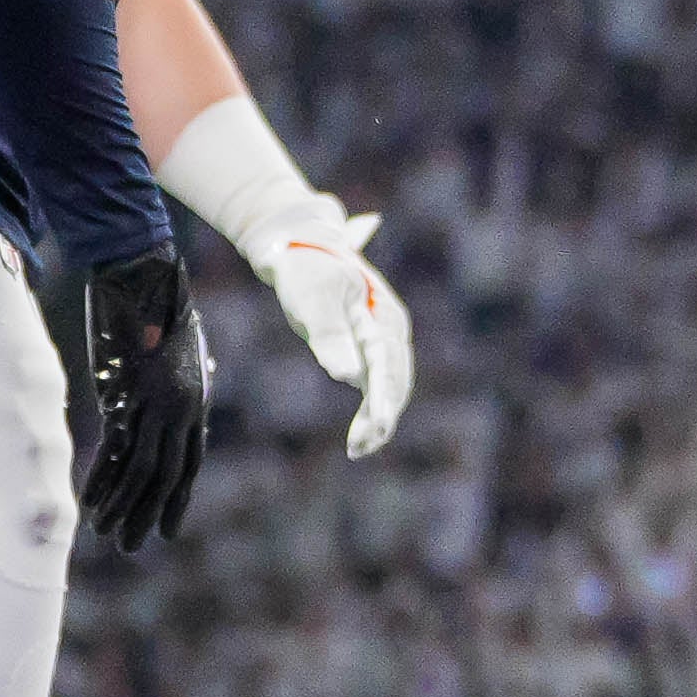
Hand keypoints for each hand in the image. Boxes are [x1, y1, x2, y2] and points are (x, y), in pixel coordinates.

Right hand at [44, 250, 213, 553]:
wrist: (141, 278)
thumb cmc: (160, 307)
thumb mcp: (181, 346)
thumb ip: (183, 374)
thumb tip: (196, 379)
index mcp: (197, 401)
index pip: (190, 462)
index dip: (178, 498)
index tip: (168, 529)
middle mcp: (182, 409)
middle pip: (166, 475)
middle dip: (148, 514)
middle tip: (132, 546)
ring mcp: (155, 406)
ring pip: (141, 472)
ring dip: (122, 508)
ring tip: (108, 535)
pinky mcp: (126, 398)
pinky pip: (115, 453)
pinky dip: (102, 483)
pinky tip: (90, 507)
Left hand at [244, 204, 413, 456]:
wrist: (299, 247)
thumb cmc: (304, 271)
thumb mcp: (312, 300)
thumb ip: (330, 337)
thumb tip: (348, 377)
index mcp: (383, 316)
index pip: (388, 367)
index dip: (383, 400)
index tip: (374, 429)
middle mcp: (391, 329)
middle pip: (397, 380)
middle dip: (382, 416)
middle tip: (359, 448)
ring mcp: (383, 336)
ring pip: (392, 384)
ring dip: (379, 417)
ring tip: (358, 448)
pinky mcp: (369, 344)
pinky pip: (380, 380)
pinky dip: (374, 406)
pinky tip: (361, 429)